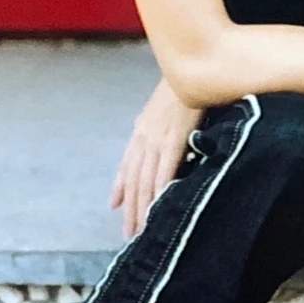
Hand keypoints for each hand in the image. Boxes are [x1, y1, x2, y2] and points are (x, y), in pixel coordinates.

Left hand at [109, 76, 204, 238]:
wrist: (187, 68)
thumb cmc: (180, 88)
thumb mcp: (159, 108)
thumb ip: (151, 129)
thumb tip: (142, 139)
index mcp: (141, 130)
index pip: (127, 166)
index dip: (120, 190)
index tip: (115, 210)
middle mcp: (144, 137)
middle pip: (134, 180)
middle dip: (131, 209)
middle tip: (130, 234)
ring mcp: (158, 139)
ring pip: (145, 180)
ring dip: (143, 207)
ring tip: (142, 229)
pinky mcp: (174, 138)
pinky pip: (165, 169)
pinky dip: (160, 189)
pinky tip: (159, 205)